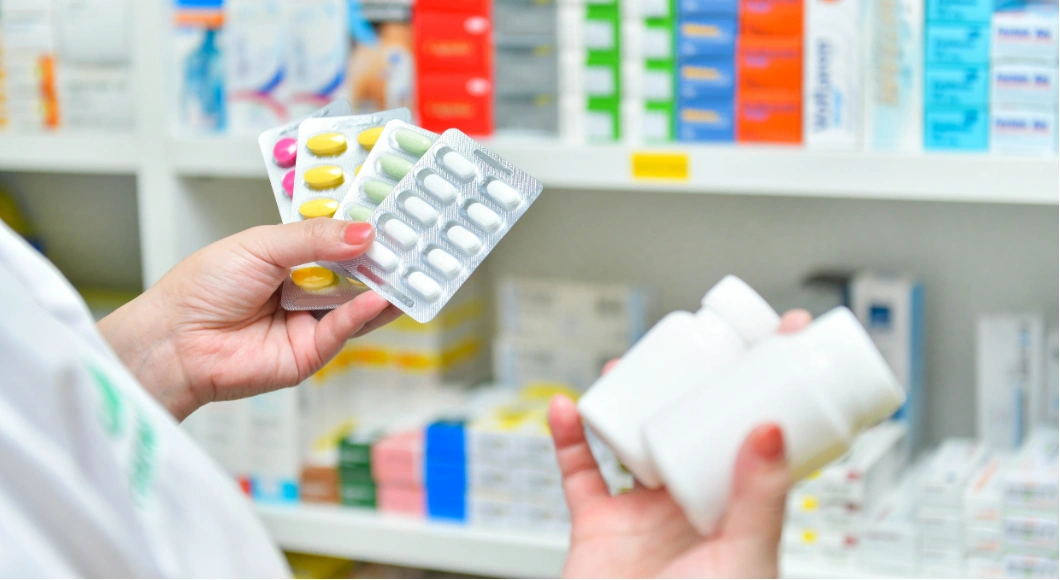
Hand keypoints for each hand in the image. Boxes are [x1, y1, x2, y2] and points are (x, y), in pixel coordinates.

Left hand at [99, 220, 401, 420]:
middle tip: (415, 239)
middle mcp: (305, 287)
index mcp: (290, 255)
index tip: (396, 212)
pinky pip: (344, 330)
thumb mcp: (261, 245)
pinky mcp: (311, 353)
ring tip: (411, 268)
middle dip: (384, 256)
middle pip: (356, 270)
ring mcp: (311, 320)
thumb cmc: (201, 289)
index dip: (365, 227)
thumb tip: (364, 233)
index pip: (339, 237)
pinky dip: (364, 313)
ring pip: (359, 302)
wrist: (175, 341)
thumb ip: (314, 238)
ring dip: (385, 286)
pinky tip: (377, 297)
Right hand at [550, 310, 812, 578]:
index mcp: (737, 513)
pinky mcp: (597, 526)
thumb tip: (774, 426)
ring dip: (629, 399)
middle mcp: (692, 507)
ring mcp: (643, 515)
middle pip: (693, 426)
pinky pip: (578, 474)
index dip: (772, 385)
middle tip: (702, 335)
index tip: (786, 335)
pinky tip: (567, 406)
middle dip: (695, 380)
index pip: (760, 435)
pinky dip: (566, 439)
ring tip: (631, 361)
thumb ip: (760, 498)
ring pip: (636, 440)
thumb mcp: (745, 559)